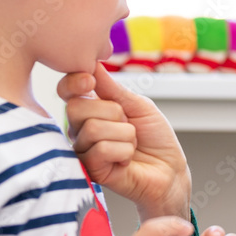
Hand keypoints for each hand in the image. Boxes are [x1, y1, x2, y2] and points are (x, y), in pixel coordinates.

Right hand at [59, 64, 191, 220]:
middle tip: (127, 123)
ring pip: (92, 129)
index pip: (66, 89)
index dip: (74, 82)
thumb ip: (113, 89)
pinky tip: (127, 159)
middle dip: (112, 111)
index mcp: (90, 108)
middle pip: (76, 107)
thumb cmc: (155, 137)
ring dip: (124, 134)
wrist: (169, 169)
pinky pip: (100, 150)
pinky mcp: (90, 171)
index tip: (91, 80)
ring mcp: (83, 150)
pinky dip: (124, 151)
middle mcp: (80, 128)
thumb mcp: (139, 105)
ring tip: (131, 143)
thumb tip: (92, 64)